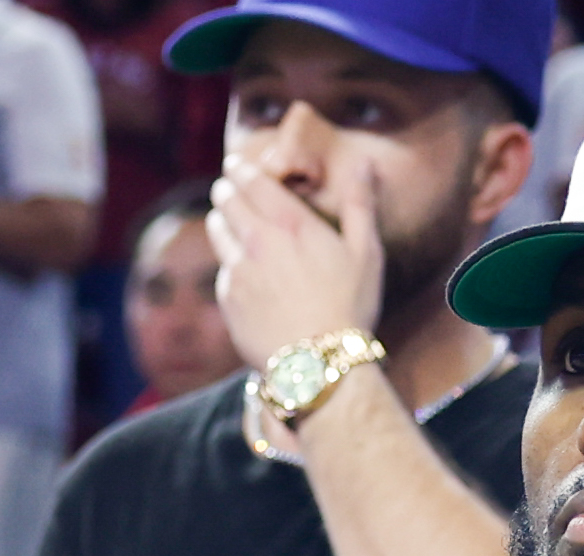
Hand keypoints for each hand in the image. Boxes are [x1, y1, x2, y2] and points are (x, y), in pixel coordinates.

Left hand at [206, 152, 383, 378]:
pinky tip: (235, 269)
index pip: (254, 182)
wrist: (317, 364)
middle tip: (224, 188)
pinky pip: (222, 272)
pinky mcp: (228, 299)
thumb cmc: (348, 308)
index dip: (242, 170)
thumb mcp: (366, 253)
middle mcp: (258, 239)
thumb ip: (360, 204)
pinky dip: (227, 265)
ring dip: (218, 220)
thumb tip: (363, 164)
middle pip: (228, 201)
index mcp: (292, 222)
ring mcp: (239, 269)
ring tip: (220, 219)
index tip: (235, 165)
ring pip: (217, 232)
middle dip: (225, 191)